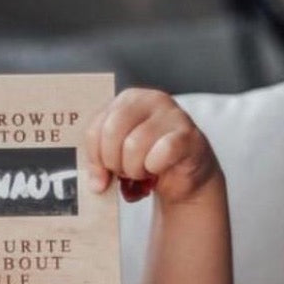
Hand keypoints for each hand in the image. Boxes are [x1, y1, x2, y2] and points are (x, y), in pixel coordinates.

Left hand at [83, 88, 220, 206]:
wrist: (184, 175)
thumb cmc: (148, 161)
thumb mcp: (117, 157)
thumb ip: (101, 162)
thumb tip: (97, 183)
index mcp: (127, 100)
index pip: (95, 129)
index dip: (95, 158)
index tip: (102, 176)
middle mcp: (150, 99)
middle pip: (112, 131)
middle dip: (113, 162)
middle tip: (124, 172)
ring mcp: (171, 114)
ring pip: (134, 145)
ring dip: (134, 169)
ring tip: (143, 171)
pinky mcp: (188, 134)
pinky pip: (161, 152)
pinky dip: (154, 169)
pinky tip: (157, 170)